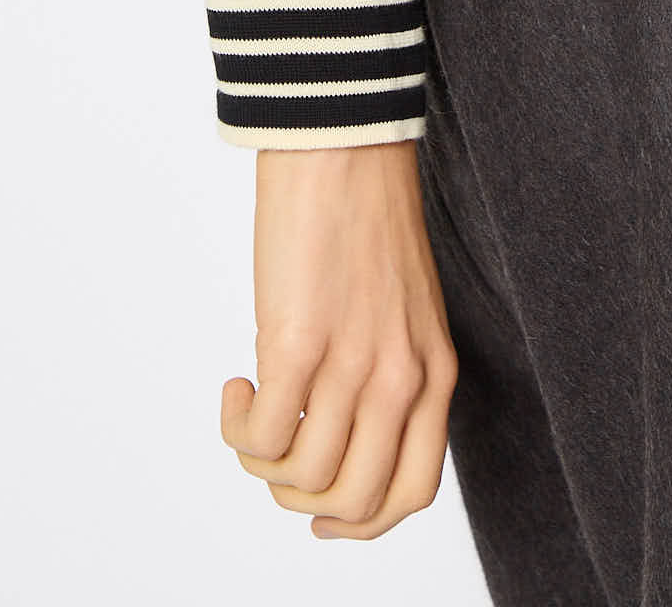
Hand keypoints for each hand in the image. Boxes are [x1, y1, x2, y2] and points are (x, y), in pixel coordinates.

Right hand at [218, 140, 457, 540]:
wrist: (344, 149)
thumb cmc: (366, 221)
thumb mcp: (405, 311)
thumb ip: (390, 374)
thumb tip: (335, 434)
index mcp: (435, 372)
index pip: (412, 492)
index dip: (361, 522)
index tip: (320, 515)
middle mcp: (402, 378)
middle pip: (354, 500)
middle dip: (300, 500)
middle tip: (274, 457)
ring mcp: (352, 363)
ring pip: (303, 479)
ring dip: (261, 462)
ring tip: (252, 409)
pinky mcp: (298, 343)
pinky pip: (263, 435)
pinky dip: (239, 429)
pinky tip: (237, 386)